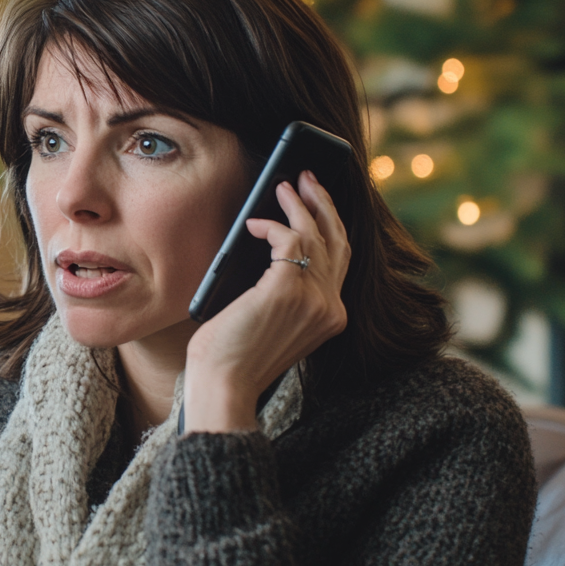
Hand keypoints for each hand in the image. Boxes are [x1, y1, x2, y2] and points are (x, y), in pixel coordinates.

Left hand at [182, 170, 349, 432]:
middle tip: (308, 179)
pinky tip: (252, 225)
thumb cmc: (233, 357)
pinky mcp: (287, 289)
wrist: (224, 386)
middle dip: (323, 204)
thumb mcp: (271, 322)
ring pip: (315, 234)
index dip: (331, 227)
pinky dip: (270, 225)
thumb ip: (285, 293)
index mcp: (331, 318)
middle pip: (337, 240)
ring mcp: (313, 299)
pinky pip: (288, 239)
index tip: (318, 204)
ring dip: (298, 204)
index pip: (341, 261)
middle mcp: (330, 307)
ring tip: (282, 186)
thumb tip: (273, 247)